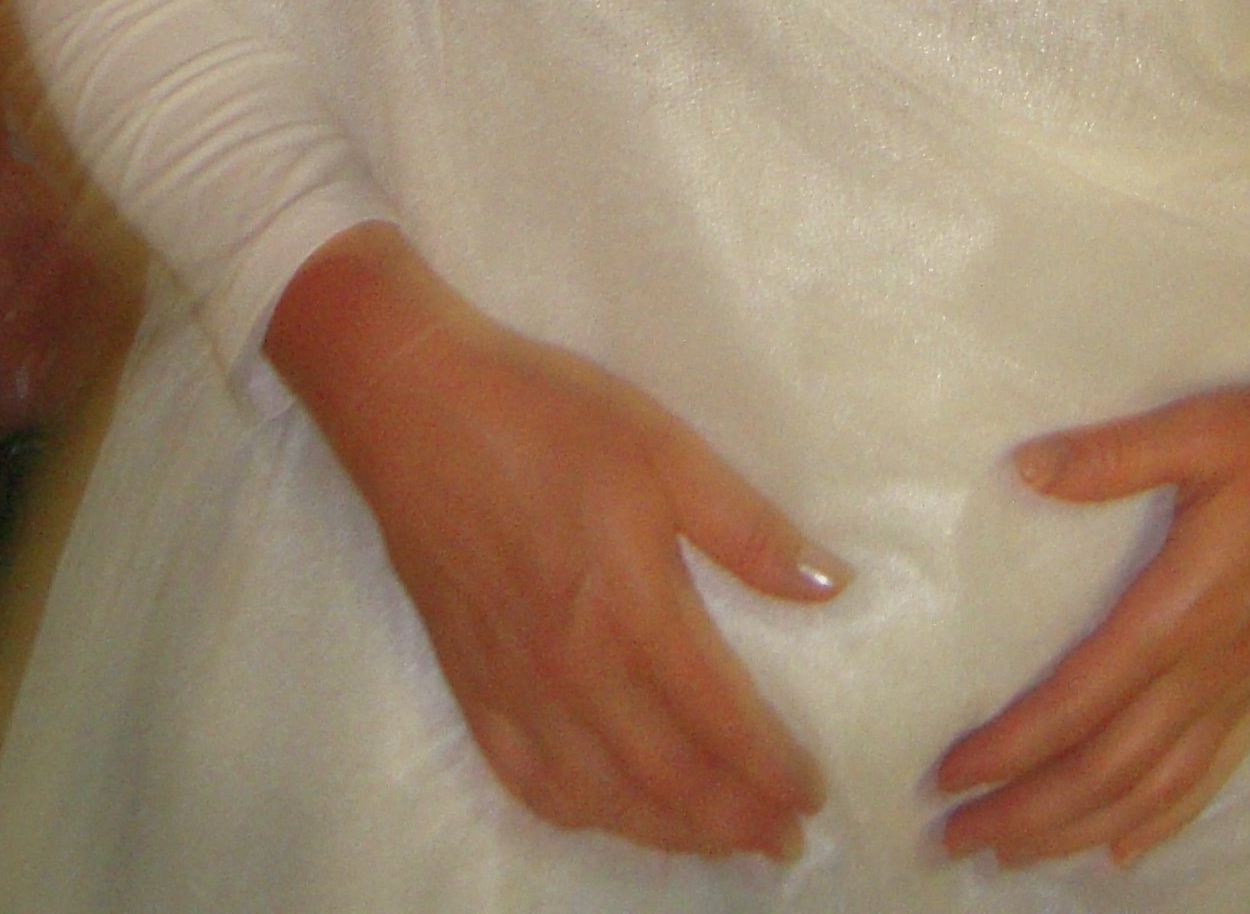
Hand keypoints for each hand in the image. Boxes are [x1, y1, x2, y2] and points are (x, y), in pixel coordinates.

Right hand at [266, 226, 846, 863]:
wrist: (417, 409)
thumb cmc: (550, 417)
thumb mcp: (666, 448)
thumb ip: (747, 529)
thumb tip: (831, 587)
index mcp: (633, 609)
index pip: (721, 720)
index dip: (772, 769)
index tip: (811, 793)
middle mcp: (576, 670)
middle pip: (668, 778)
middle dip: (735, 820)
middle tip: (782, 841)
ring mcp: (516, 688)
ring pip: (602, 797)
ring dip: (668, 833)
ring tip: (719, 841)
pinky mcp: (470, 686)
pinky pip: (528, 781)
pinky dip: (581, 814)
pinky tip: (608, 813)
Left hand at [933, 324, 1249, 870]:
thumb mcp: (1203, 429)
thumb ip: (1111, 456)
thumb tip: (1025, 469)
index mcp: (1181, 609)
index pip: (1080, 700)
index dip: (1012, 747)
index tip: (950, 774)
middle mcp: (1207, 667)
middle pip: (1105, 768)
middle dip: (1027, 812)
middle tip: (955, 837)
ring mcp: (1241, 686)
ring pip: (1151, 787)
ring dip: (1077, 827)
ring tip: (1016, 851)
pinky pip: (1206, 773)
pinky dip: (1159, 818)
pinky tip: (1126, 844)